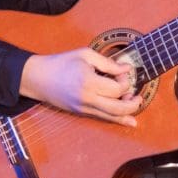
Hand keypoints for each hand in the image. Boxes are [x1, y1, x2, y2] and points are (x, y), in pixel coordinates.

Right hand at [19, 48, 141, 126]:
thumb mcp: (86, 55)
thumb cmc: (61, 62)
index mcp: (88, 82)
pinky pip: (103, 118)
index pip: (116, 87)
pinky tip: (130, 121)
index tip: (123, 72)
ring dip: (128, 112)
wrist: (39, 78)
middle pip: (117, 107)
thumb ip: (108, 63)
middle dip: (133, 102)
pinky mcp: (81, 112)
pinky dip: (117, 120)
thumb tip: (127, 69)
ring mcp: (84, 108)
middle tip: (138, 95)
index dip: (125, 80)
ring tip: (136, 104)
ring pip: (111, 116)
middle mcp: (87, 98)